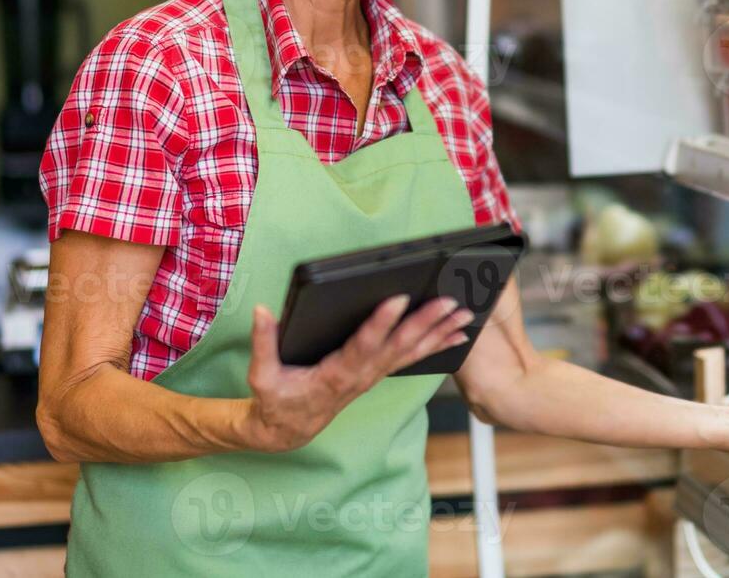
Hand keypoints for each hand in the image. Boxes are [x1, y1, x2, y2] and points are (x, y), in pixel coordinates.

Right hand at [241, 295, 473, 452]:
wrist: (288, 429)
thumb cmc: (276, 399)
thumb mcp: (262, 375)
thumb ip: (264, 342)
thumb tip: (264, 311)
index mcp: (335, 374)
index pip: (362, 346)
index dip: (381, 323)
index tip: (399, 299)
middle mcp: (361, 375)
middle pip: (398, 346)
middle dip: (425, 323)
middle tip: (449, 302)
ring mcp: (373, 376)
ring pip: (412, 352)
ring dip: (440, 333)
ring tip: (466, 315)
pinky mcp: (378, 374)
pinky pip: (412, 358)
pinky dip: (437, 345)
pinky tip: (458, 334)